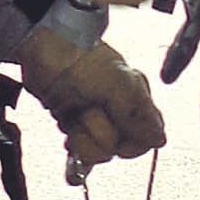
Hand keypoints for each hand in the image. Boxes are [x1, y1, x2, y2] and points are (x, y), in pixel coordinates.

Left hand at [19, 28, 163, 166]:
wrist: (40, 49)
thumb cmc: (78, 58)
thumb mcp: (114, 83)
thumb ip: (136, 114)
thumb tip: (159, 140)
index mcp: (136, 97)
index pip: (149, 136)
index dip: (135, 145)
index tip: (119, 143)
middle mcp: (119, 110)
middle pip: (121, 147)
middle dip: (102, 137)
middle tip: (89, 114)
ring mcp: (96, 118)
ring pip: (99, 151)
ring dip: (84, 139)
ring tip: (74, 118)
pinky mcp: (75, 123)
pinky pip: (82, 150)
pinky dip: (76, 150)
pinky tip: (71, 142)